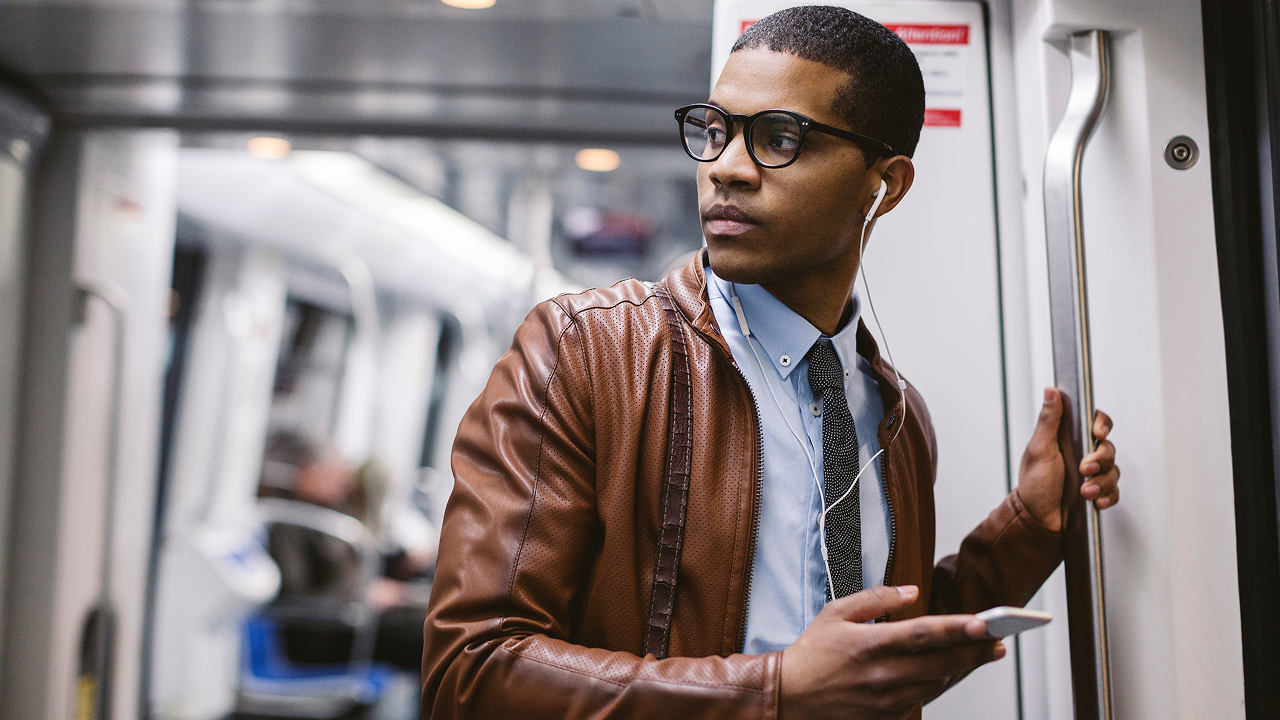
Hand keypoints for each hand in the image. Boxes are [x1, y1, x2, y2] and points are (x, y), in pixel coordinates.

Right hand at [780, 585, 1003, 719]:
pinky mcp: (886, 716)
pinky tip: (949, 671)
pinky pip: (923, 698)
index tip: (984, 622)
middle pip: (941, 663)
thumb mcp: (836, 613)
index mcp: (869, 645)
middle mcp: (881, 675)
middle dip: (975, 652)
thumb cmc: (811, 653)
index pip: (923, 634)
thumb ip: (876, 598)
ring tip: (979, 653)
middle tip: (998, 641)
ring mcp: (885, 700)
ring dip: (961, 668)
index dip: (957, 629)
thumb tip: (912, 591)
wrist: (788, 698)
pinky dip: (939, 683)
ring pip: (937, 683)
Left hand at [1016, 388, 1120, 531]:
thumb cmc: (1034, 484)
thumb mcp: (1038, 450)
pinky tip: (1096, 501)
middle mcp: (1082, 453)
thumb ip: (1048, 421)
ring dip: (1101, 481)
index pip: (1093, 421)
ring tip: (1084, 490)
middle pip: (1108, 446)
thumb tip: (1051, 391)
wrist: (1037, 520)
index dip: (1101, 423)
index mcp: (1067, 438)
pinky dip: (1108, 496)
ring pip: (1113, 470)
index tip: (1097, 432)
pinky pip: (1114, 491)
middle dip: (1101, 458)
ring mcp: (1092, 473)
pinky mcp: (1098, 492)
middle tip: (1085, 468)